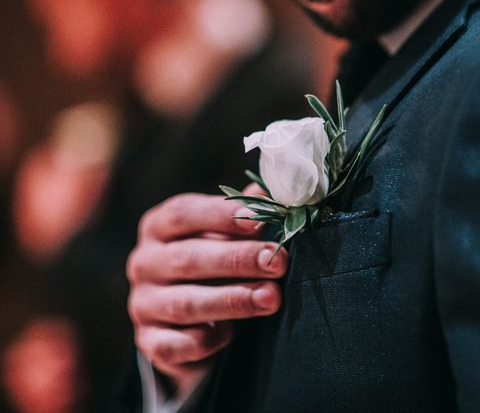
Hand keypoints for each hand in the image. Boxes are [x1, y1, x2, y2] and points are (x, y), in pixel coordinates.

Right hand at [127, 185, 287, 391]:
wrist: (182, 319)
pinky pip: (174, 344)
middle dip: (238, 260)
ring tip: (271, 298)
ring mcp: (142, 304)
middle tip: (277, 263)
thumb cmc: (210, 262)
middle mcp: (145, 262)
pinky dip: (203, 340)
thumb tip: (270, 194)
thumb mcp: (221, 235)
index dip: (221, 216)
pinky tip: (229, 334)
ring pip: (185, 303)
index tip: (259, 221)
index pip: (184, 214)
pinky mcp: (148, 341)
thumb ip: (243, 215)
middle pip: (188, 258)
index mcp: (159, 227)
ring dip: (232, 300)